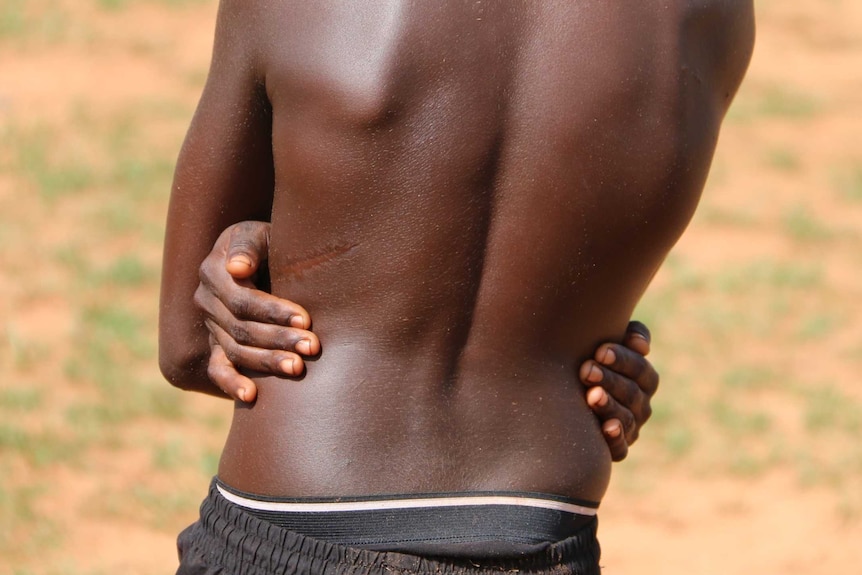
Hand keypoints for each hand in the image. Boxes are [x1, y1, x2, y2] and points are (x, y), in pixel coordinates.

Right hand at [194, 221, 319, 401]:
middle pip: (241, 328)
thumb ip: (249, 246)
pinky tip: (251, 396)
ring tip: (298, 368)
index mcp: (214, 270)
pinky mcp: (217, 344)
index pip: (243, 300)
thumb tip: (238, 268)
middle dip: (279, 339)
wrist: (266, 254)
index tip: (305, 320)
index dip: (274, 312)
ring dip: (267, 362)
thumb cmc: (271, 240)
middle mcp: (206, 299)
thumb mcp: (261, 233)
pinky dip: (231, 383)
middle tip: (312, 347)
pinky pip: (218, 368)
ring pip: (236, 350)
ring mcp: (210, 325)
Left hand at [579, 321, 658, 461]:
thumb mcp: (606, 342)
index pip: (642, 370)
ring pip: (626, 419)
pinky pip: (620, 448)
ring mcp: (630, 428)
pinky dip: (615, 438)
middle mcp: (640, 405)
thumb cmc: (587, 360)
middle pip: (633, 393)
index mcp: (642, 379)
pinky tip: (605, 427)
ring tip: (591, 395)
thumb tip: (640, 345)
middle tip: (586, 370)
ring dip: (609, 406)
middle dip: (610, 380)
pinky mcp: (616, 449)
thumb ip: (631, 334)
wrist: (560, 398)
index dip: (624, 360)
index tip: (600, 351)